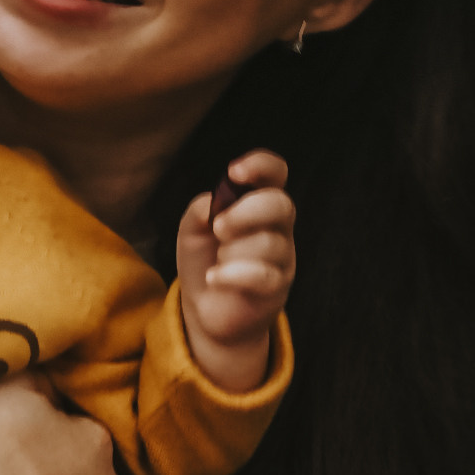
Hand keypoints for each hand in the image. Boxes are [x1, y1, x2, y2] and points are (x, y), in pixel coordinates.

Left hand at [175, 150, 294, 391]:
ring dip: (233, 252)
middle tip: (218, 228)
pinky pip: (264, 275)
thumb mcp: (192, 231)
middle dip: (246, 212)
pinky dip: (233, 275)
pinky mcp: (277, 287)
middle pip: (281, 205)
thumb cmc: (205, 260)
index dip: (260, 166)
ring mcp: (282, 257)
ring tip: (217, 261)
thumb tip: (212, 204)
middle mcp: (278, 226)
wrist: (207, 309)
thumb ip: (200, 211)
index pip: (275, 173)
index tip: (233, 172)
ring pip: (269, 244)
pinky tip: (215, 278)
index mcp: (259, 203)